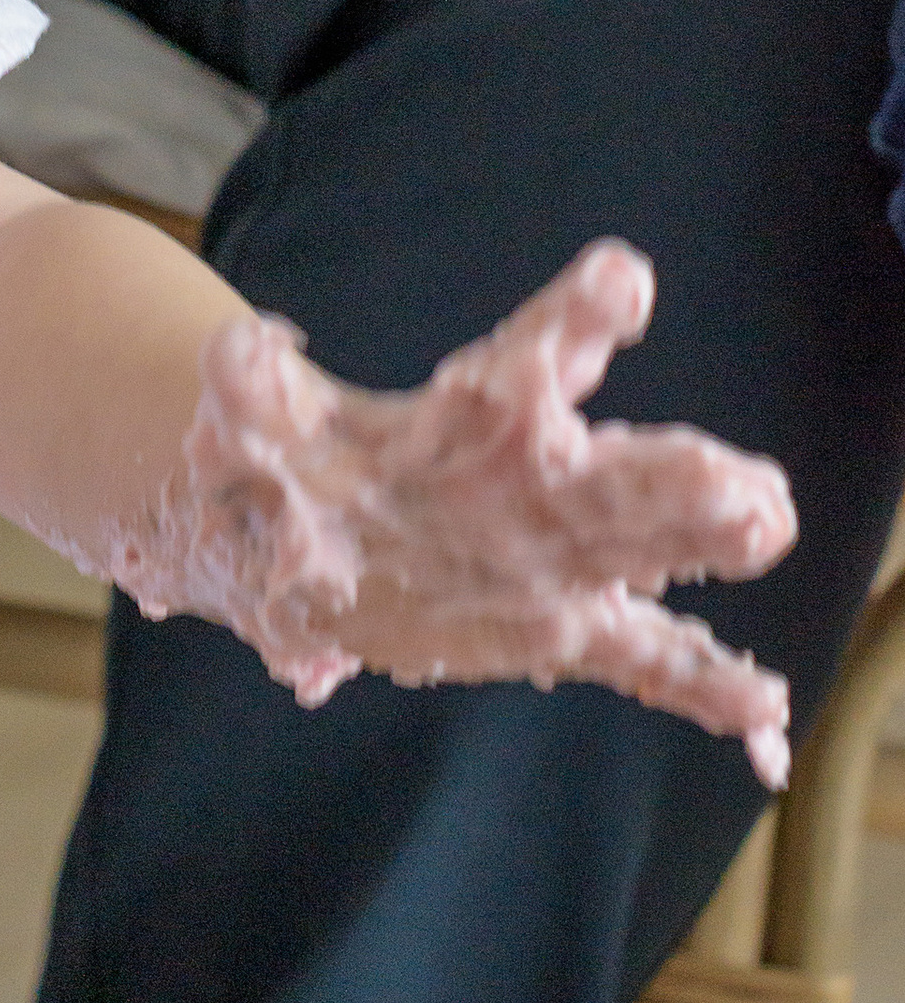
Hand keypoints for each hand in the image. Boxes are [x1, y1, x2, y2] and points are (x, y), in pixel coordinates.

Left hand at [90, 243, 797, 783]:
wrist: (293, 537)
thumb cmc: (289, 464)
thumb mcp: (252, 421)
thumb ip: (249, 387)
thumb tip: (237, 348)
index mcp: (470, 418)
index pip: (529, 358)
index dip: (573, 323)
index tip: (623, 279)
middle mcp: (531, 479)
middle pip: (611, 470)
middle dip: (673, 477)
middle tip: (742, 481)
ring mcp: (552, 556)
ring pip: (639, 547)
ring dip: (701, 544)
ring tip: (764, 532)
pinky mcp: (554, 626)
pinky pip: (640, 658)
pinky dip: (702, 687)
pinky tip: (764, 723)